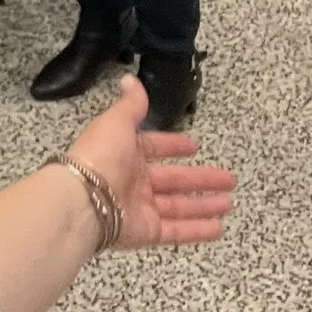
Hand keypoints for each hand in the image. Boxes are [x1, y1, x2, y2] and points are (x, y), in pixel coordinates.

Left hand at [62, 76, 236, 252]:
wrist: (83, 199)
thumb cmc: (100, 156)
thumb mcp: (115, 122)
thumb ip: (130, 105)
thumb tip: (130, 79)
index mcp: (125, 153)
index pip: (153, 148)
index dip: (173, 146)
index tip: (194, 147)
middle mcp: (133, 181)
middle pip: (174, 180)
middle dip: (201, 179)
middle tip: (228, 179)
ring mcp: (141, 208)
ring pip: (179, 206)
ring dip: (204, 205)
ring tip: (229, 204)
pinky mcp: (147, 232)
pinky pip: (177, 231)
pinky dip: (197, 230)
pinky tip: (219, 228)